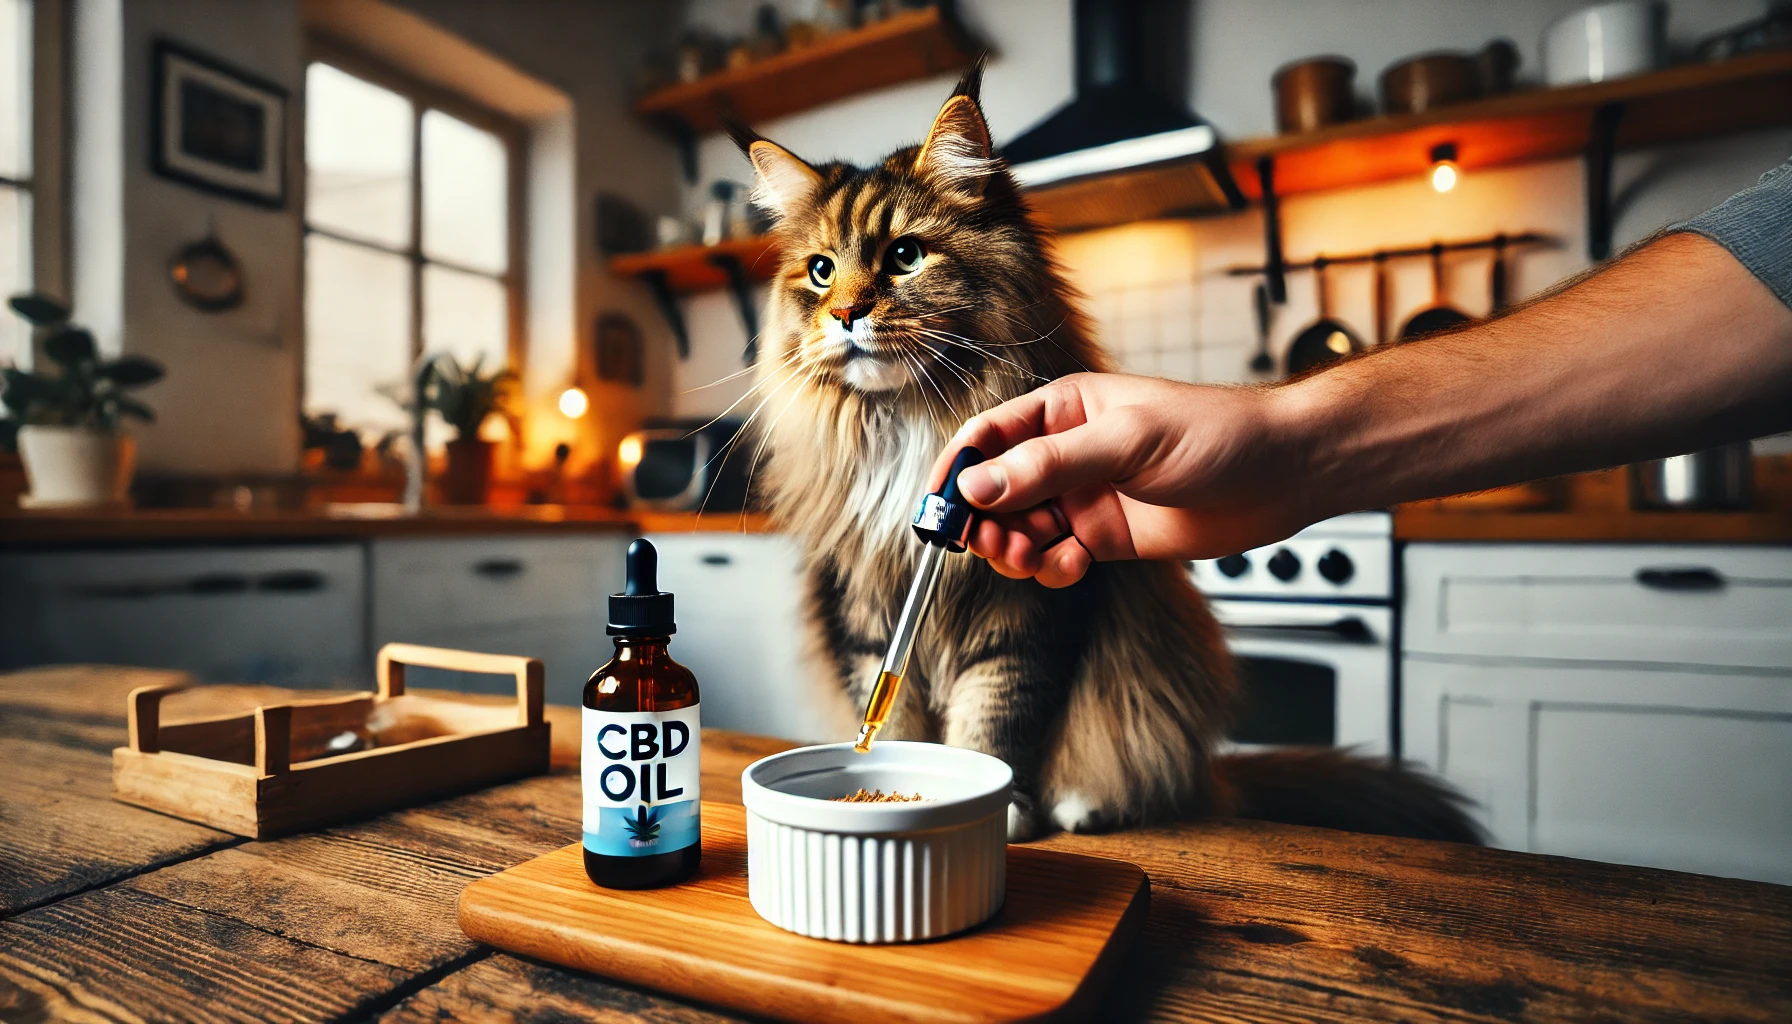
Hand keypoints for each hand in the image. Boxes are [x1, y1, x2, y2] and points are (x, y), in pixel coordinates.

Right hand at [929, 373, 1323, 586]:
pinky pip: (1055, 559)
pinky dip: (1052, 569)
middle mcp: (1066, 454)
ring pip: (1020, 531)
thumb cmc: (1217, 434)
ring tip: (1036, 556)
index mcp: (1063, 411)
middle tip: (993, 545)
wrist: (1282, 474)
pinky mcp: (1105, 538)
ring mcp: (1085, 497)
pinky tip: (1073, 564)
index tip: (939, 509)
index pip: (987, 439)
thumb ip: (1049, 465)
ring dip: (1016, 551)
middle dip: (985, 523)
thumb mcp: (1126, 442)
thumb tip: (980, 487)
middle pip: (995, 493)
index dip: (957, 473)